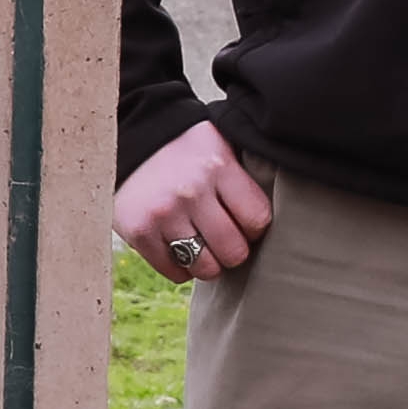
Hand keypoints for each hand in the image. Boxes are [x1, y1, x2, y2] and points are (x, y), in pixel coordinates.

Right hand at [117, 120, 272, 289]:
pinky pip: (174, 272)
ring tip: (202, 245)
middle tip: (224, 239)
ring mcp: (163, 214)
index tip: (244, 222)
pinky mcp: (139, 231)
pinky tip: (179, 248)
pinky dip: (181, 267)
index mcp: (218, 167)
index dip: (255, 228)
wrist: (131, 135)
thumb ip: (244, 180)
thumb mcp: (222, 148)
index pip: (257, 220)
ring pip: (205, 268)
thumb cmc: (188, 150)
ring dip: (208, 263)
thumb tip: (276, 221)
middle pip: (234, 251)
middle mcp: (191, 191)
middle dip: (233, 250)